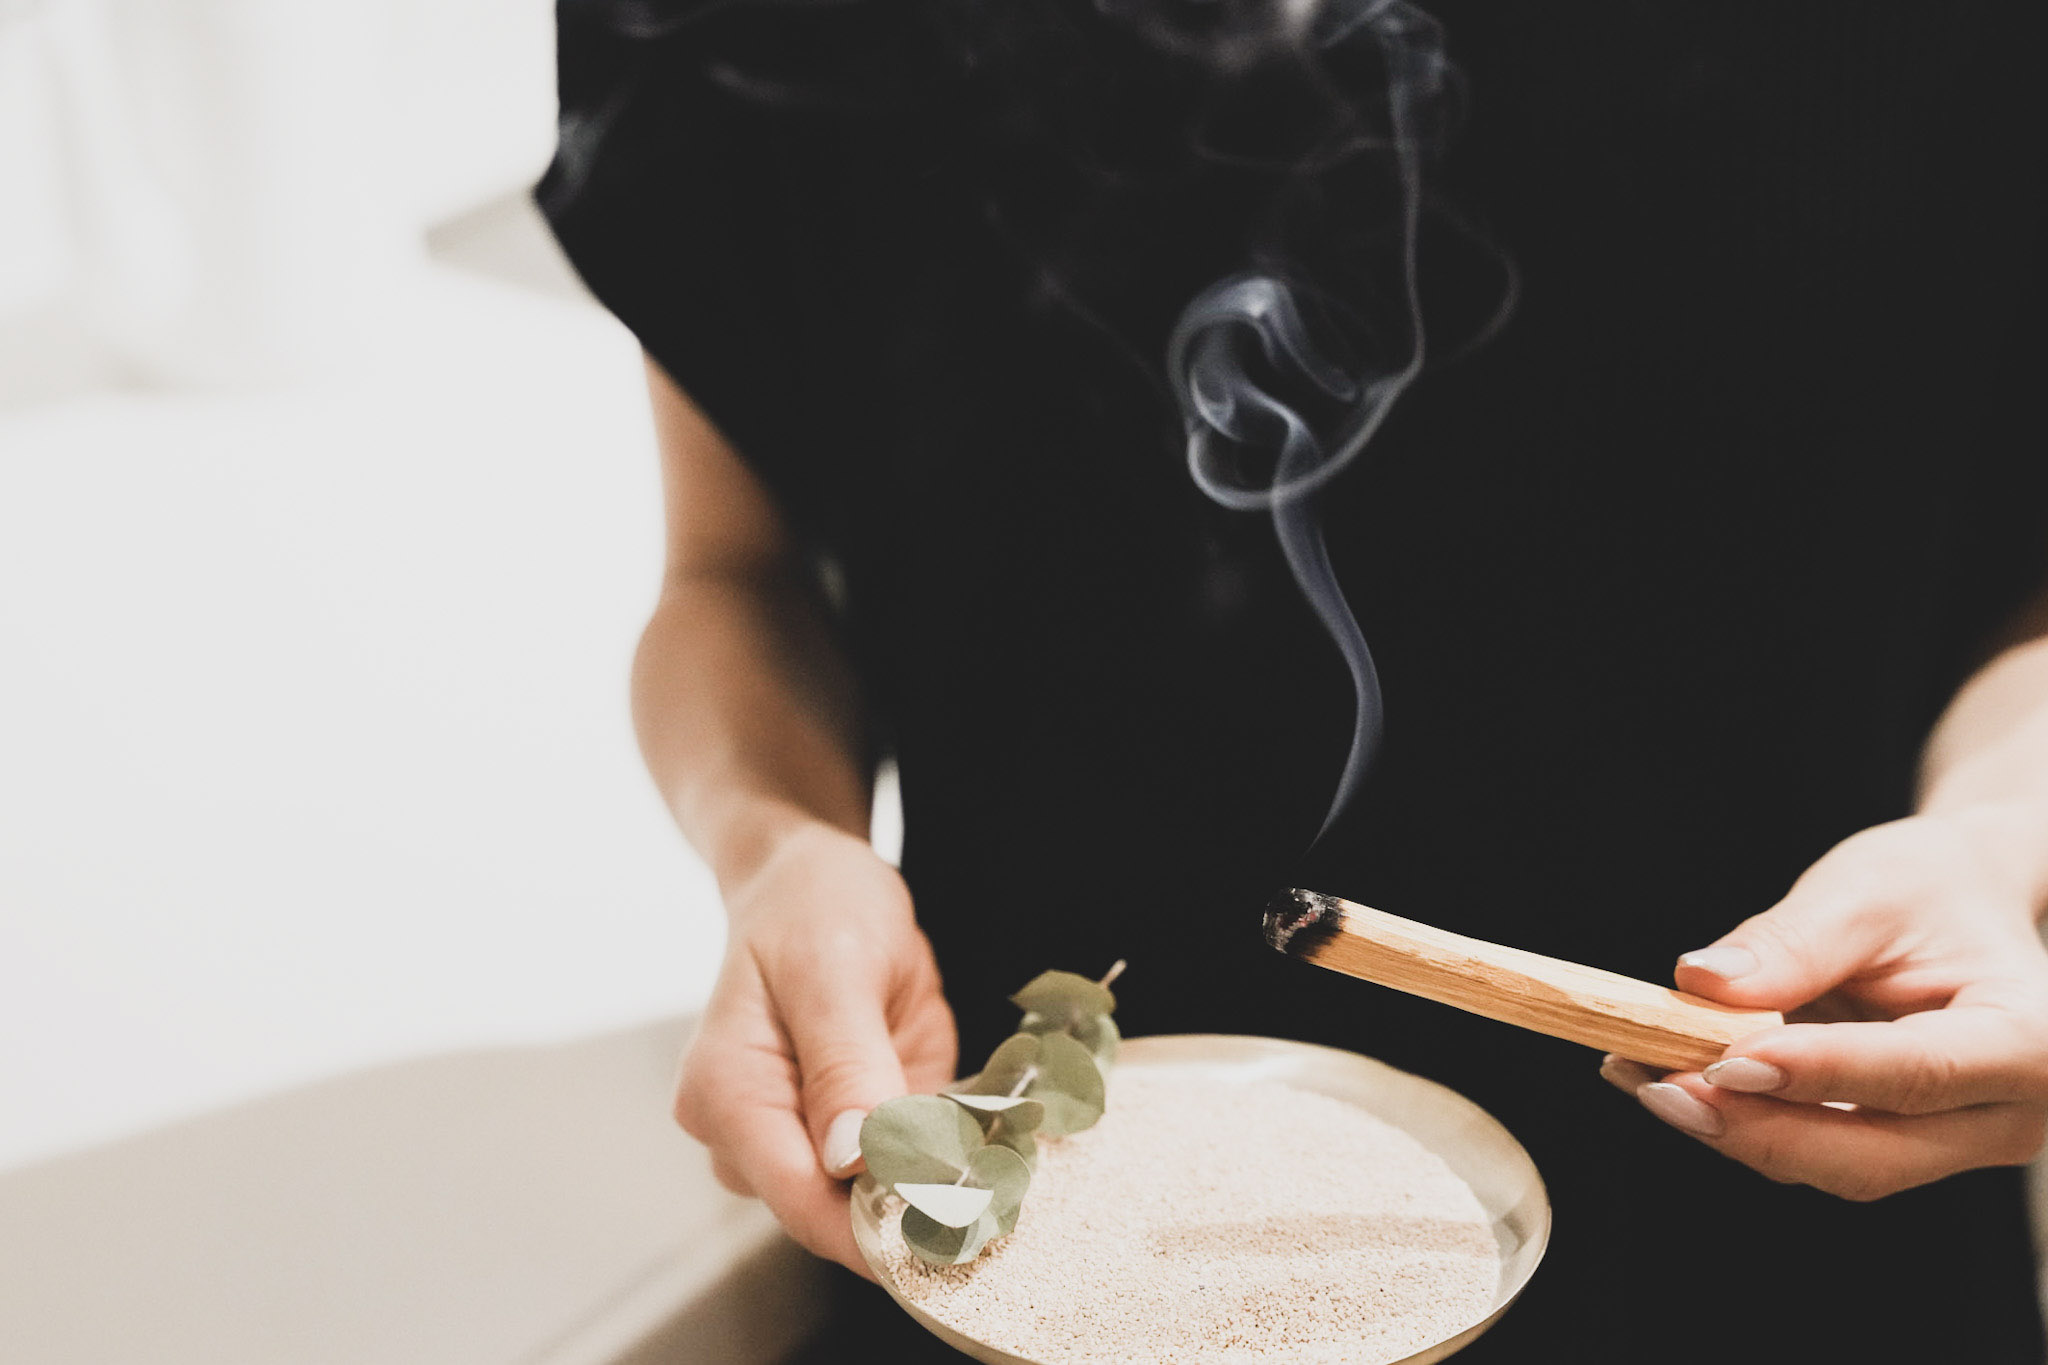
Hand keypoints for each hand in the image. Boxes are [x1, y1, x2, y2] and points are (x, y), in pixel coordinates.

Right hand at [675, 823, 956, 1272]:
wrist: (811, 879)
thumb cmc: (813, 906)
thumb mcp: (834, 968)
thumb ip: (844, 1064)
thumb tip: (851, 1159)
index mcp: (728, 1094)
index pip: (803, 1202)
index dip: (882, 1230)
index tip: (965, 1225)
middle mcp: (747, 1133)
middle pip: (835, 1214)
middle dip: (918, 1207)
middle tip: (1004, 1187)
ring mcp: (792, 1138)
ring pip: (869, 1200)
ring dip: (936, 1185)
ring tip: (998, 1153)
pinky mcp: (840, 1133)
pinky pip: (894, 1169)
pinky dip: (940, 1160)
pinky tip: (983, 1137)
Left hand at [1602, 806, 2047, 1199]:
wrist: (1962, 903)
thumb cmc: (1929, 887)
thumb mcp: (1866, 887)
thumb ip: (1791, 941)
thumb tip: (1703, 983)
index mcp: (2033, 1041)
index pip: (1918, 1074)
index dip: (1818, 1074)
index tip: (1725, 1060)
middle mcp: (2009, 1114)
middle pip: (1874, 1154)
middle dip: (1758, 1126)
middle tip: (1658, 1085)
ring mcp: (1958, 1143)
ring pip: (1839, 1165)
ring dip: (1734, 1129)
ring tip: (1639, 1074)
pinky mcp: (1903, 1145)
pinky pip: (1818, 1150)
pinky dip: (1741, 1121)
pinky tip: (1663, 1078)